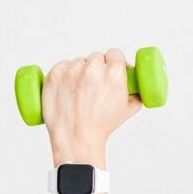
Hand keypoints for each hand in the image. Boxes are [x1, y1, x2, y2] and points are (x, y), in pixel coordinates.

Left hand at [41, 48, 142, 165]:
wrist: (76, 140)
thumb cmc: (101, 128)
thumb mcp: (127, 111)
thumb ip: (136, 95)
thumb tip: (137, 88)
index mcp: (114, 74)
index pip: (115, 54)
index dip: (113, 62)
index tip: (110, 68)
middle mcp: (93, 69)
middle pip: (96, 58)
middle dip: (96, 68)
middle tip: (94, 85)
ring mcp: (72, 71)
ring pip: (78, 62)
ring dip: (80, 72)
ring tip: (79, 91)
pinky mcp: (55, 75)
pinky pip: (62, 66)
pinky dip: (64, 74)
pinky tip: (67, 88)